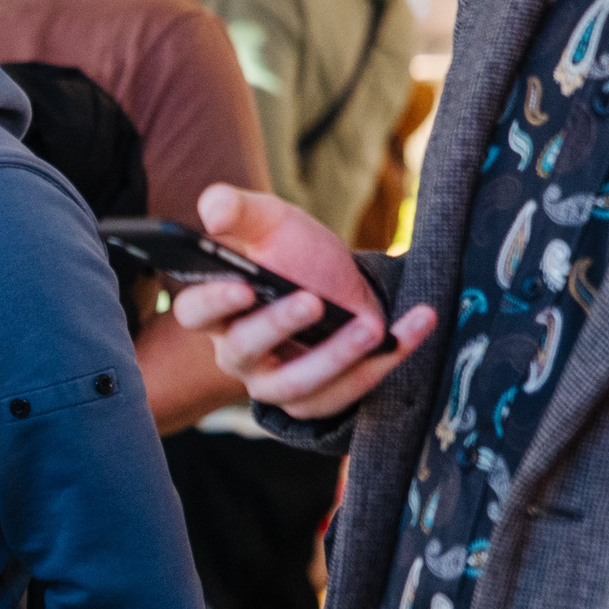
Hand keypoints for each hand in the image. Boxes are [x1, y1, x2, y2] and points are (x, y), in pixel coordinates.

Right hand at [170, 186, 436, 420]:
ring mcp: (274, 382)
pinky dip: (383, 364)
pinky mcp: (315, 400)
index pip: (194, 314)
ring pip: (293, 386)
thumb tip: (212, 208)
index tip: (244, 286)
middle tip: (312, 300)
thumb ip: (239, 210)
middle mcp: (237, 352)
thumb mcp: (271, 224)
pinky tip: (413, 326)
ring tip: (370, 327)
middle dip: (278, 326)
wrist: (345, 286)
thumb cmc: (296, 257)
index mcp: (217, 311)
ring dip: (334, 358)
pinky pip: (343, 396)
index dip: (214, 303)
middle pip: (243, 351)